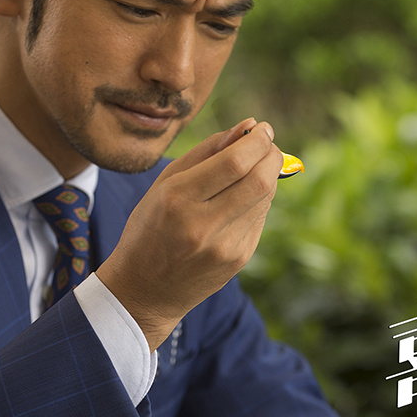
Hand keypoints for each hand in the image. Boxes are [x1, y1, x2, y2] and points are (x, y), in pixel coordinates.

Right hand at [96, 118, 282, 349]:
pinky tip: (244, 195)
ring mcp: (225, 246)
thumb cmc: (150, 227)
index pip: (234, 162)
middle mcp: (203, 224)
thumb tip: (247, 125)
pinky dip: (259, 198)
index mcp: (178, 199)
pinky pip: (260, 217)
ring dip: (268, 174)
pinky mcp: (239, 259)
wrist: (144, 291)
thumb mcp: (164, 183)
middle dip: (271, 154)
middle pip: (259, 179)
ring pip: (265, 197)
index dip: (257, 140)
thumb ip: (206, 151)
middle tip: (266, 142)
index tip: (262, 128)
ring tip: (254, 166)